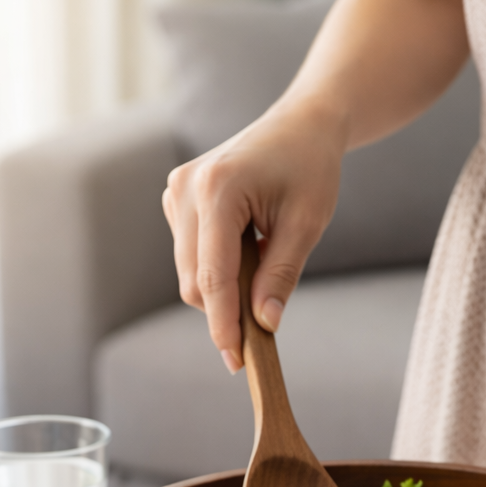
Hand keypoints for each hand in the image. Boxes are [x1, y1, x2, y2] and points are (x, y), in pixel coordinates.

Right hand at [162, 104, 345, 373]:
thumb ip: (281, 276)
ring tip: (263, 263)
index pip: (213, 277)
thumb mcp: (306, 225)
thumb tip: (265, 325)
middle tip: (266, 323)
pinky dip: (216, 267)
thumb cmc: (310, 168)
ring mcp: (175, 192)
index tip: (236, 362)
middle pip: (195, 281)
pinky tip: (246, 246)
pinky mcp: (175, 198)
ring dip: (222, 287)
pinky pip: (190, 255)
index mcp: (217, 189)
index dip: (224, 326)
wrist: (301, 124)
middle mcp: (185, 189)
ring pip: (190, 273)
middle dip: (225, 310)